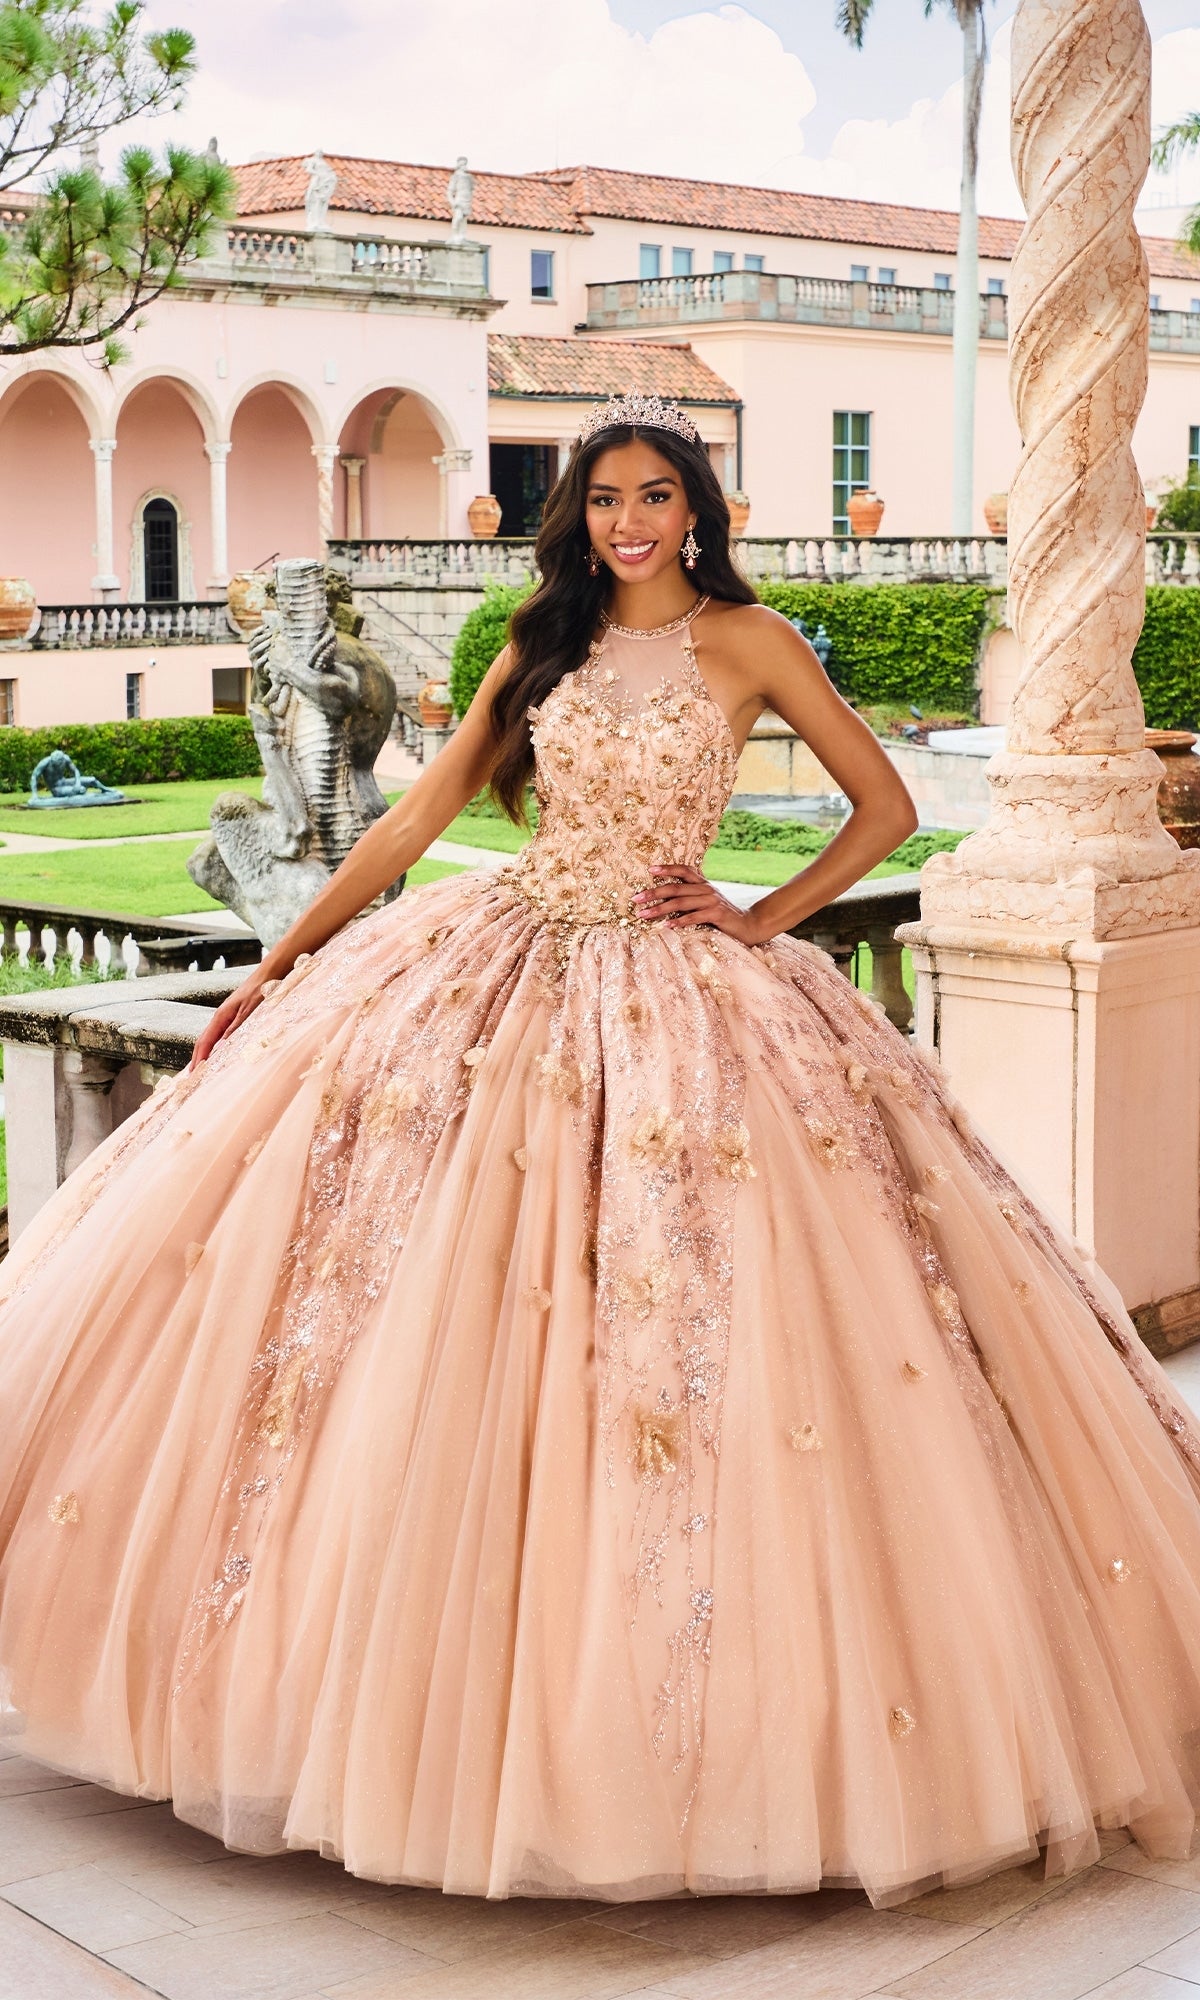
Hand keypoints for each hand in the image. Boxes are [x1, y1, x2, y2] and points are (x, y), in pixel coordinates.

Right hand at [189, 968, 272, 1068]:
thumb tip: (222, 1045)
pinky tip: (215, 1054)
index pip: (205, 1040)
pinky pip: (218, 1036)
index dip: (199, 1057)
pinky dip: (213, 1047)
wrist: (267, 976)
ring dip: (203, 1054)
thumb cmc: (259, 991)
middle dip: (196, 1058)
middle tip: (192, 1076)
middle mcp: (220, 1017)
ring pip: (210, 1038)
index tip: (195, 1072)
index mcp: (221, 1016)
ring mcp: (225, 1017)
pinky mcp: (232, 1018)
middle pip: (203, 1040)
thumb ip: (236, 1027)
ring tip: (199, 1069)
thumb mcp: (249, 1011)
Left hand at [633, 864, 769, 945]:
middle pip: (676, 888)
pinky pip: (694, 917)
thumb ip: (691, 898)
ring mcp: (712, 901)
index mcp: (703, 883)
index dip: (667, 868)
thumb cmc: (723, 915)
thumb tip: (665, 899)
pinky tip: (667, 926)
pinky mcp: (716, 914)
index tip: (650, 869)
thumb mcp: (707, 902)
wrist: (749, 925)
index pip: (684, 870)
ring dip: (660, 909)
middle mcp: (707, 889)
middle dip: (653, 893)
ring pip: (681, 903)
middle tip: (636, 899)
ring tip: (644, 915)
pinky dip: (679, 921)